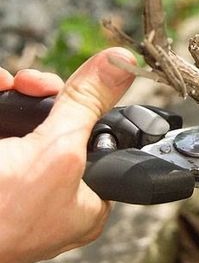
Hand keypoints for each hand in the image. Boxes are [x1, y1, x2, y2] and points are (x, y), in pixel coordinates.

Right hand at [0, 47, 135, 262]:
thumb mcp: (58, 151)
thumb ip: (89, 105)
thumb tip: (123, 62)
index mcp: (85, 200)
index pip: (101, 138)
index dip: (90, 105)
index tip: (78, 86)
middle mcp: (56, 191)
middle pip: (63, 121)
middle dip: (44, 93)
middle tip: (31, 84)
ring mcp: (20, 179)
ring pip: (29, 119)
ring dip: (19, 93)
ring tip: (7, 86)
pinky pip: (5, 122)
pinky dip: (1, 103)